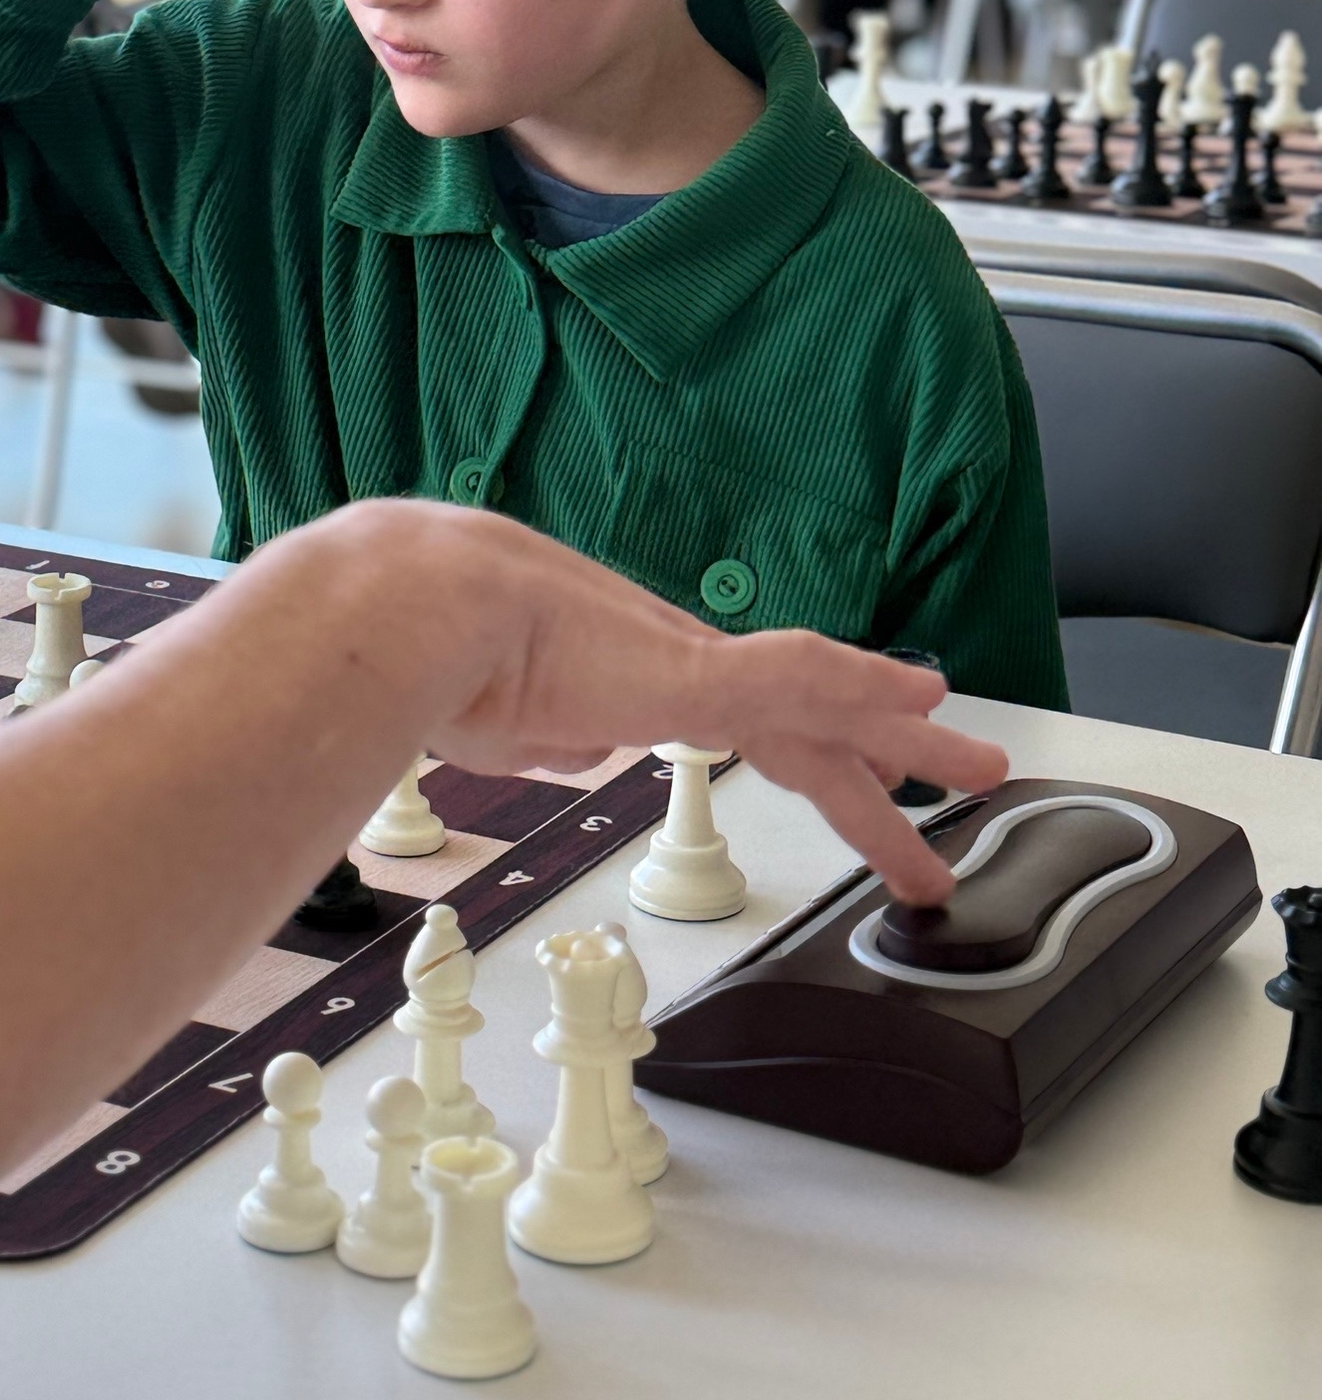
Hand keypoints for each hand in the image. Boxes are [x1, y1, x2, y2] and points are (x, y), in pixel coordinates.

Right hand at [276, 504, 1005, 907]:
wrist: (422, 612)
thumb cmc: (444, 657)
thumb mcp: (510, 726)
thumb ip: (551, 739)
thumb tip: (573, 751)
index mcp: (646, 686)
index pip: (756, 727)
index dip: (820, 755)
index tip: (860, 786)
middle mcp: (685, 670)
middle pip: (816, 724)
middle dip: (892, 765)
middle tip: (968, 784)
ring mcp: (694, 669)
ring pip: (832, 701)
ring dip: (907, 735)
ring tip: (978, 764)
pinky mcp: (693, 673)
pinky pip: (802, 674)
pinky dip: (864, 682)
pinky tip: (919, 697)